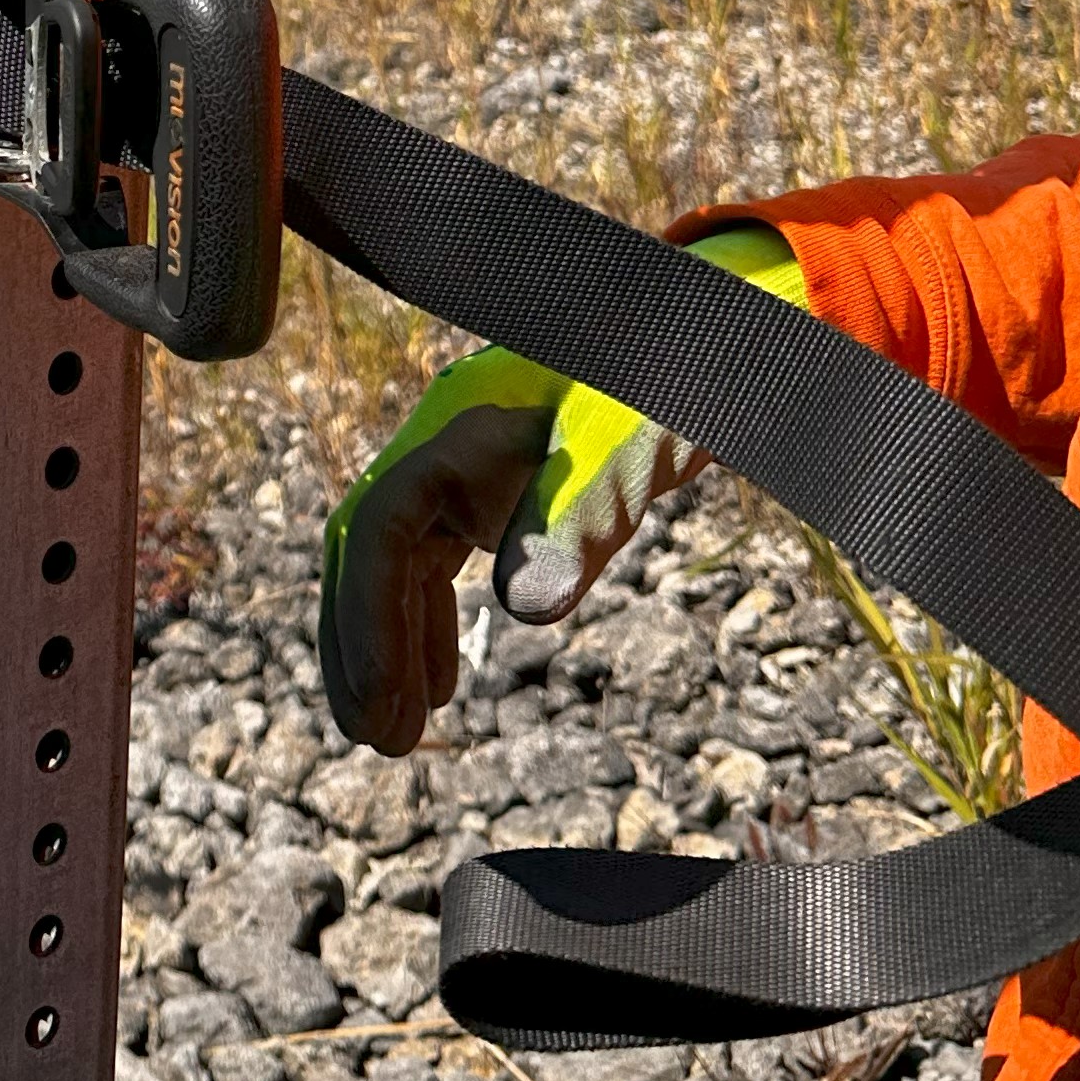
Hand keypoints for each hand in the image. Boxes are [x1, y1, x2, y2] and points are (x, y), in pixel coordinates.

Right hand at [316, 222, 803, 753]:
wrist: (719, 340)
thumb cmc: (678, 382)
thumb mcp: (633, 449)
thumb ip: (579, 519)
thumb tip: (520, 614)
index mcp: (461, 421)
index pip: (381, 523)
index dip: (368, 618)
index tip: (383, 703)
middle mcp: (446, 439)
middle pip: (367, 545)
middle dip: (360, 643)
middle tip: (379, 739)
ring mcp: (465, 463)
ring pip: (394, 560)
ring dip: (386, 645)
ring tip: (396, 734)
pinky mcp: (492, 486)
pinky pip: (432, 561)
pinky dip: (426, 624)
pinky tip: (442, 684)